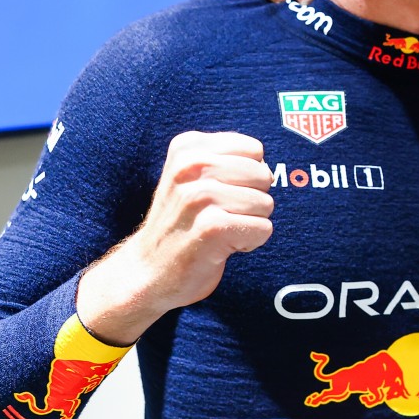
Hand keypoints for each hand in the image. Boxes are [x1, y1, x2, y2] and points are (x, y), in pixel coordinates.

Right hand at [76, 131, 273, 343]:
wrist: (149, 270)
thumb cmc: (182, 222)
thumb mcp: (193, 176)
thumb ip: (228, 159)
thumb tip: (268, 168)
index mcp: (188, 148)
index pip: (254, 150)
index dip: (247, 176)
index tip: (221, 193)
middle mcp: (190, 166)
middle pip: (263, 175)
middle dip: (253, 200)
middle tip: (221, 215)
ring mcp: (200, 197)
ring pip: (265, 203)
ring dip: (250, 223)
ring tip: (220, 231)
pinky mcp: (212, 227)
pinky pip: (263, 228)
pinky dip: (250, 242)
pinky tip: (222, 246)